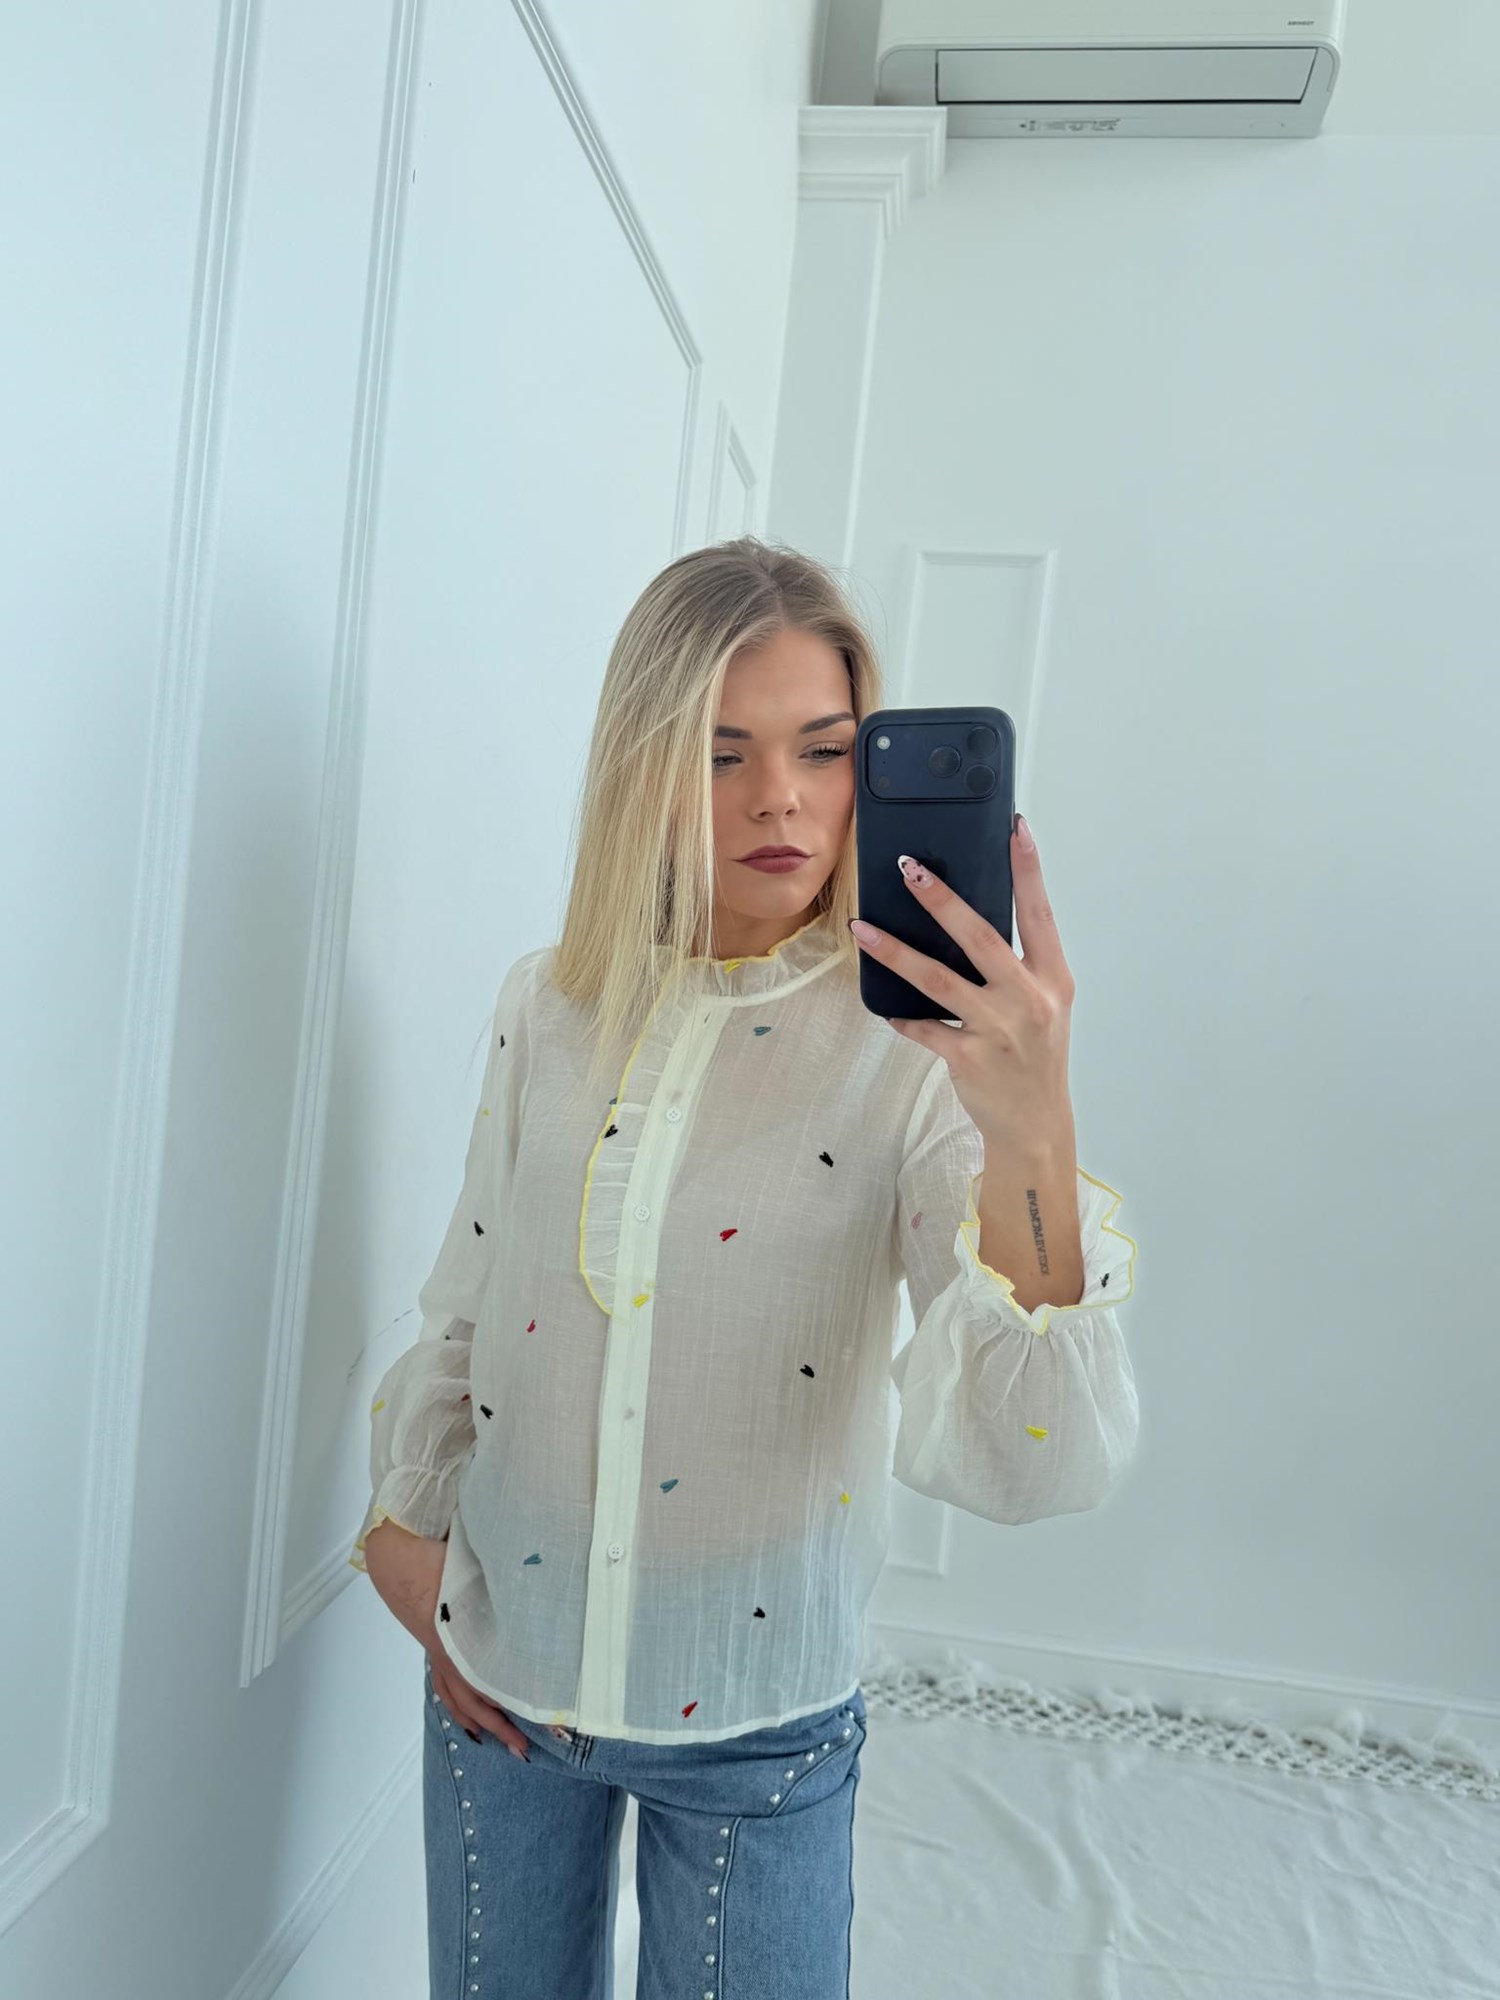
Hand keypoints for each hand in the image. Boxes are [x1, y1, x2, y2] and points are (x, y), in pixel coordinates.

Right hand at [362, 1519, 531, 1760]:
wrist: (397, 1552)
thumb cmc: (438, 1554)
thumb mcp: (478, 1568)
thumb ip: (506, 1583)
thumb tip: (539, 1592)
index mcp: (465, 1637)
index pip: (498, 1682)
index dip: (523, 1705)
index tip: (550, 1724)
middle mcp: (451, 1650)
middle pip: (480, 1699)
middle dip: (506, 1724)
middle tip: (532, 1746)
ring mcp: (439, 1651)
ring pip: (460, 1698)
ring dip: (482, 1721)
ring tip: (504, 1742)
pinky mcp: (433, 1646)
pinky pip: (445, 1686)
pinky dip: (459, 1706)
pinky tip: (468, 1719)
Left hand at [849, 814, 1075, 1155]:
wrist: (1036, 1124)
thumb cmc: (1036, 1056)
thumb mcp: (1044, 1005)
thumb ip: (1017, 966)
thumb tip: (966, 919)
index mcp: (1053, 979)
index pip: (1040, 913)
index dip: (1028, 869)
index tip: (1014, 828)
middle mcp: (1029, 1000)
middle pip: (980, 938)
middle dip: (941, 900)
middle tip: (909, 868)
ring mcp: (998, 1030)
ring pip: (937, 980)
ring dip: (895, 951)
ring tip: (862, 927)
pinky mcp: (969, 1058)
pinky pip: (924, 1028)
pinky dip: (904, 1018)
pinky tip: (887, 1007)